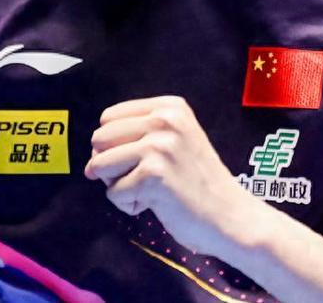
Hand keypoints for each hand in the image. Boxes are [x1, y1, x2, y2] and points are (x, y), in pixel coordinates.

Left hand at [84, 95, 258, 256]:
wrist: (230, 215)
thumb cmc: (197, 182)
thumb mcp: (176, 140)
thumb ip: (141, 133)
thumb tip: (92, 153)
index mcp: (170, 106)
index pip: (108, 117)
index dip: (113, 144)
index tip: (138, 160)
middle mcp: (164, 120)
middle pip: (100, 139)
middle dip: (110, 165)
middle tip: (140, 178)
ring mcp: (159, 146)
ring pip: (100, 165)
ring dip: (117, 185)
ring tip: (148, 191)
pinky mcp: (153, 175)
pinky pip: (113, 193)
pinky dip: (128, 205)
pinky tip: (156, 204)